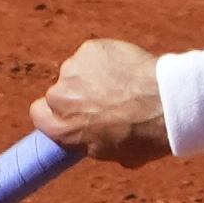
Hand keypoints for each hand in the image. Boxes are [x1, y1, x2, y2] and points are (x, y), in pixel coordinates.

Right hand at [31, 40, 171, 165]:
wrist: (164, 103)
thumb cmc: (143, 136)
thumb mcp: (112, 153)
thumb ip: (92, 142)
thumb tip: (97, 140)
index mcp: (60, 128)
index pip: (39, 114)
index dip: (54, 114)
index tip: (68, 114)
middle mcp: (59, 97)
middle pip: (58, 92)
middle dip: (75, 94)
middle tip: (102, 98)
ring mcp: (73, 70)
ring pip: (76, 71)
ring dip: (91, 75)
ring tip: (120, 83)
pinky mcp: (89, 49)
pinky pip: (92, 54)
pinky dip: (106, 59)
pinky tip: (125, 67)